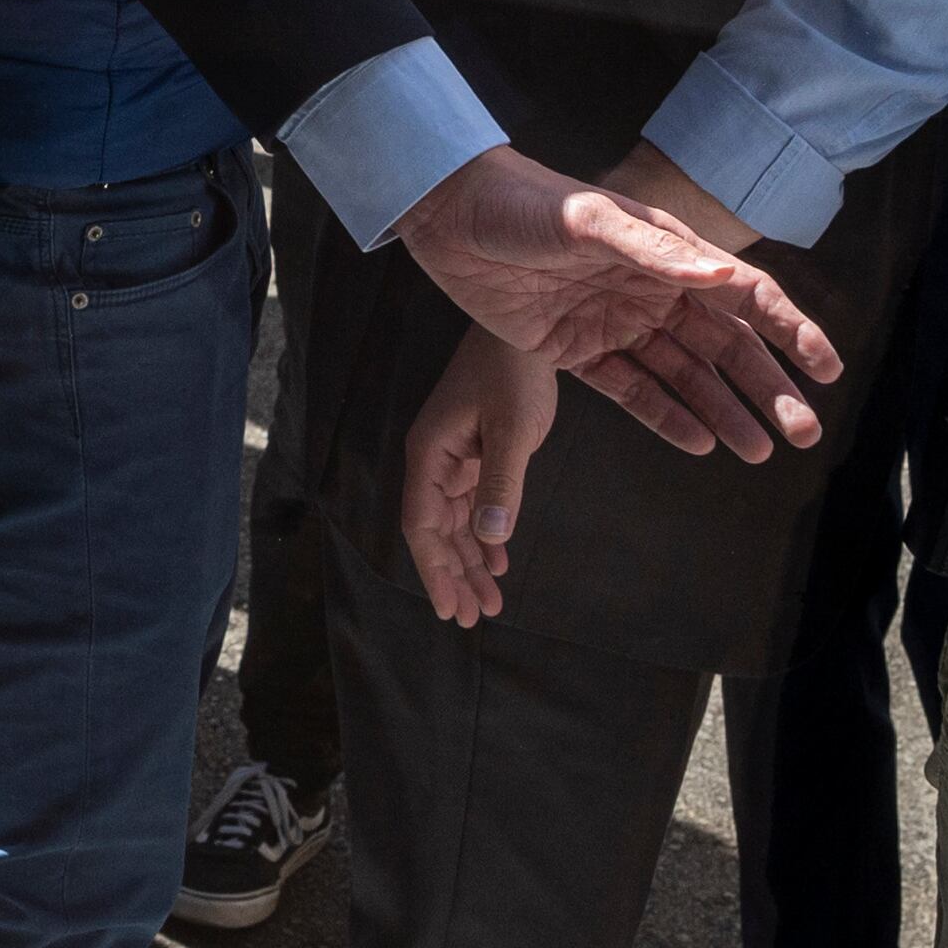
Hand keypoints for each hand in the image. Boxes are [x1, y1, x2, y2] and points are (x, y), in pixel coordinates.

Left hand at [385, 145, 836, 460]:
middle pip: (724, 346)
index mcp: (666, 249)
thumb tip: (725, 275)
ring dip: (724, 412)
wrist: (447, 215)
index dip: (790, 331)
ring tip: (760, 452)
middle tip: (803, 434)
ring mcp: (614, 321)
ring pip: (685, 375)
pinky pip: (631, 391)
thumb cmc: (522, 204)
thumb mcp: (586, 221)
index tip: (827, 370)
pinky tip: (700, 443)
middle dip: (767, 389)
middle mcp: (650, 286)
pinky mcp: (574, 350)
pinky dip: (666, 418)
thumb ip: (652, 250)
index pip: (745, 294)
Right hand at [396, 334, 556, 624]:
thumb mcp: (513, 429)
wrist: (526, 328)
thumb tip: (491, 539)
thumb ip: (501, 483)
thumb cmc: (514, 370)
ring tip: (490, 603)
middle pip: (436, 532)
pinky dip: (485, 535)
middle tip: (473, 619)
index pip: (422, 526)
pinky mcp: (477, 452)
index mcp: (429, 453)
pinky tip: (498, 562)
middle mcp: (435, 459)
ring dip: (471, 562)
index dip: (434, 571)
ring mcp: (455, 456)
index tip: (451, 609)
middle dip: (453, 576)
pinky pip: (474, 504)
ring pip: (456, 523)